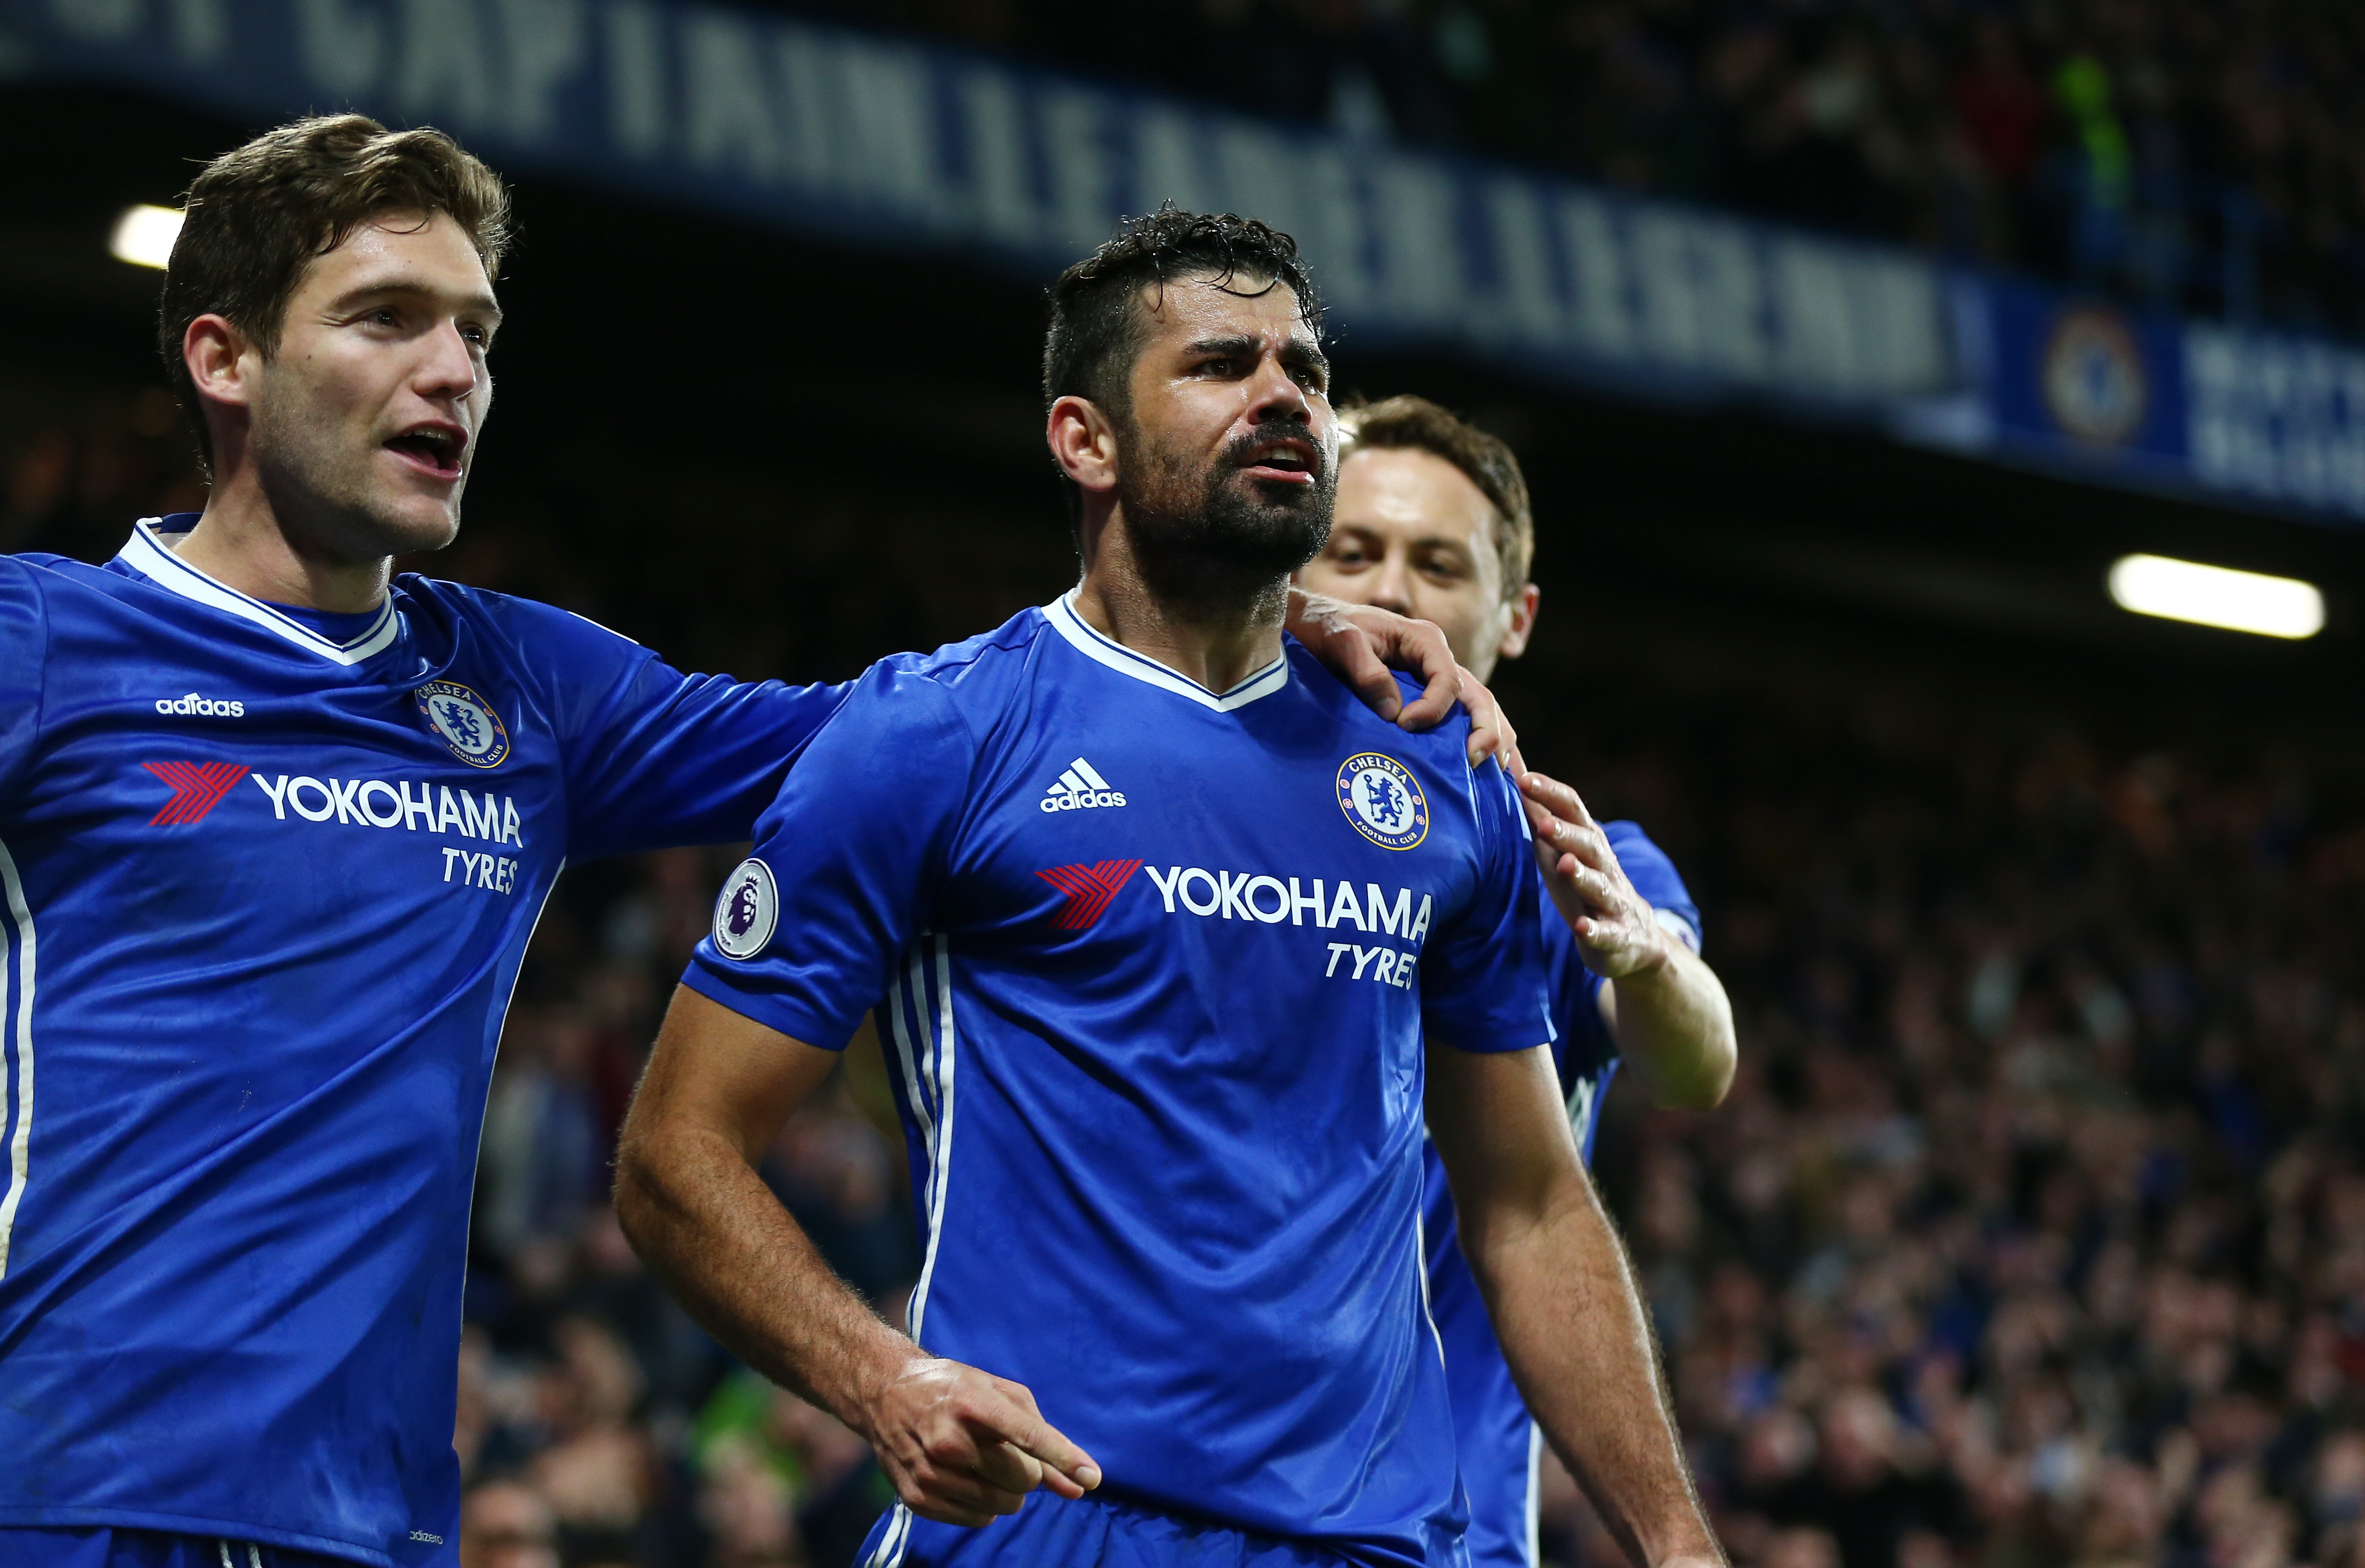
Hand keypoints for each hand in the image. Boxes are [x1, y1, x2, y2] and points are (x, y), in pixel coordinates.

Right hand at [856, 1354, 1100, 1526]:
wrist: (885, 1393)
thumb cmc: (955, 1390)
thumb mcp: (1000, 1395)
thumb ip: (1044, 1438)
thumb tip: (1081, 1487)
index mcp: (973, 1403)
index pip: (1028, 1436)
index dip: (1063, 1458)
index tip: (1091, 1478)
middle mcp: (949, 1439)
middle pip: (1023, 1479)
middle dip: (1028, 1471)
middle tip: (1007, 1452)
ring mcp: (931, 1472)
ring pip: (1004, 1505)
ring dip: (1007, 1491)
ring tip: (985, 1465)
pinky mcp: (918, 1498)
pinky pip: (978, 1520)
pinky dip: (983, 1506)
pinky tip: (966, 1479)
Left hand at [1285, 589, 1516, 767]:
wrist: (1314, 625)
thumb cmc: (1327, 628)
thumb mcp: (1342, 642)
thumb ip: (1367, 672)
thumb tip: (1394, 712)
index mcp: (1425, 640)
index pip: (1449, 680)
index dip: (1434, 708)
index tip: (1405, 726)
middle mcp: (1439, 660)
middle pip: (1478, 697)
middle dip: (1486, 730)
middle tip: (1476, 762)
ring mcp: (1437, 679)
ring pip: (1479, 710)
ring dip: (1493, 740)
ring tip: (1499, 775)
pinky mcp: (1428, 698)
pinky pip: (1461, 719)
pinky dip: (1480, 743)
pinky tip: (1491, 774)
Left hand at [1519, 772, 1668, 981]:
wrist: (1634, 940)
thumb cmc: (1584, 886)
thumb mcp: (1562, 849)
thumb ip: (1540, 816)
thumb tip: (1514, 774)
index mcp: (1589, 843)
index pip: (1573, 811)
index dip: (1551, 794)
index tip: (1524, 779)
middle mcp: (1605, 868)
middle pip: (1589, 845)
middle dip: (1567, 833)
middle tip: (1543, 823)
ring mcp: (1612, 902)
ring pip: (1599, 886)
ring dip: (1582, 875)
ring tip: (1566, 865)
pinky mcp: (1614, 936)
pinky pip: (1604, 933)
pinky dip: (1593, 929)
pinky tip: (1581, 927)